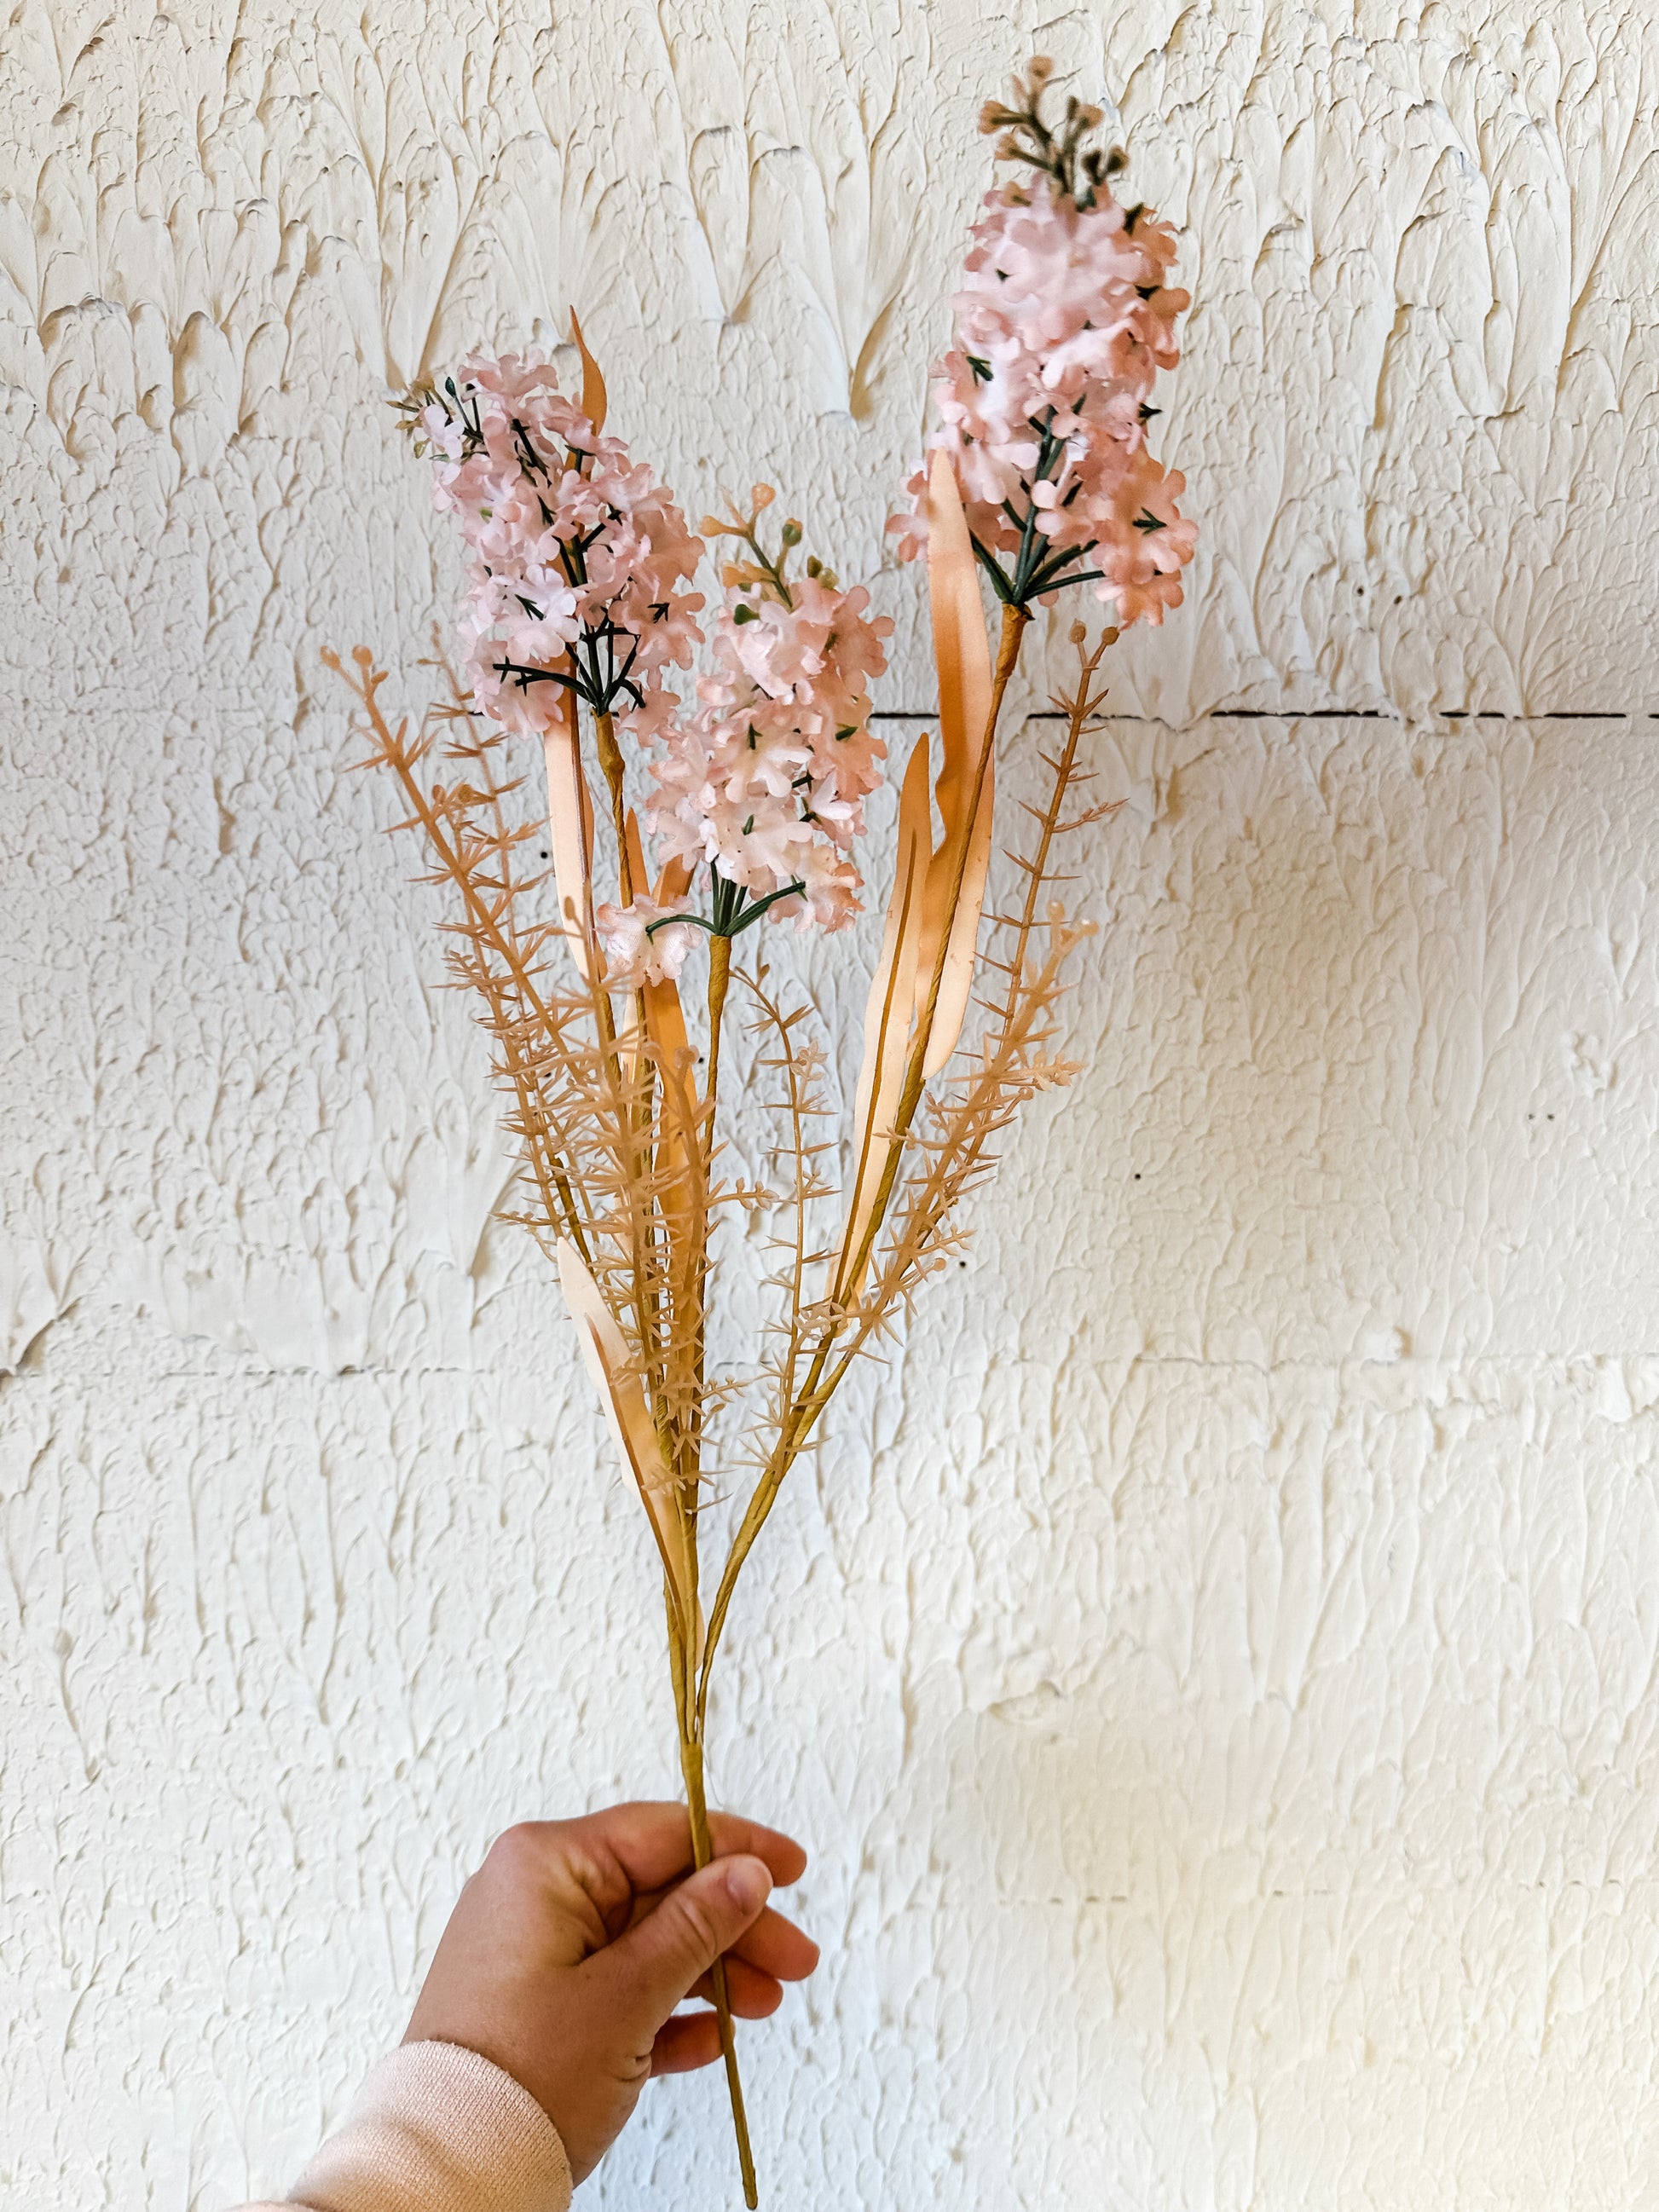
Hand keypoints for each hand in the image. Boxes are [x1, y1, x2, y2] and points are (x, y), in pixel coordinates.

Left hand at [403, 1802, 816, 2182]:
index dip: (736, 1848)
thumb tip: (746, 1874)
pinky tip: (707, 2041)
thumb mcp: (626, 1996)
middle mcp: (537, 1894)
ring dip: (710, 1974)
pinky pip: (617, 1990)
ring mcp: (535, 1951)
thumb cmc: (521, 2075)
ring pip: (645, 1943)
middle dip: (734, 1928)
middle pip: (661, 1891)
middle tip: (794, 1962)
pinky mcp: (536, 2005)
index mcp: (547, 1865)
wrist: (451, 2169)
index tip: (792, 1867)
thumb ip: (695, 1927)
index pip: (663, 1832)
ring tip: (762, 2006)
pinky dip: (665, 2012)